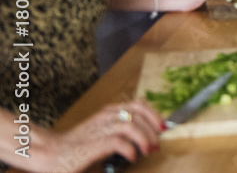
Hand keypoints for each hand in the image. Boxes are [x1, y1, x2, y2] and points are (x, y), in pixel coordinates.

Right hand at [27, 100, 161, 171]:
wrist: (51, 154)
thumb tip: (146, 133)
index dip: (154, 114)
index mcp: (108, 112)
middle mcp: (105, 117)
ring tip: (147, 150)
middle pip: (138, 112)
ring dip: (144, 138)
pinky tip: (132, 157)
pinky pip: (118, 141)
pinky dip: (130, 149)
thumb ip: (121, 130)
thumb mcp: (103, 133)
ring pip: (131, 124)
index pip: (138, 104)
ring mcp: (99, 129)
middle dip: (153, 127)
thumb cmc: (77, 147)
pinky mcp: (93, 144)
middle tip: (157, 143)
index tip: (162, 126)